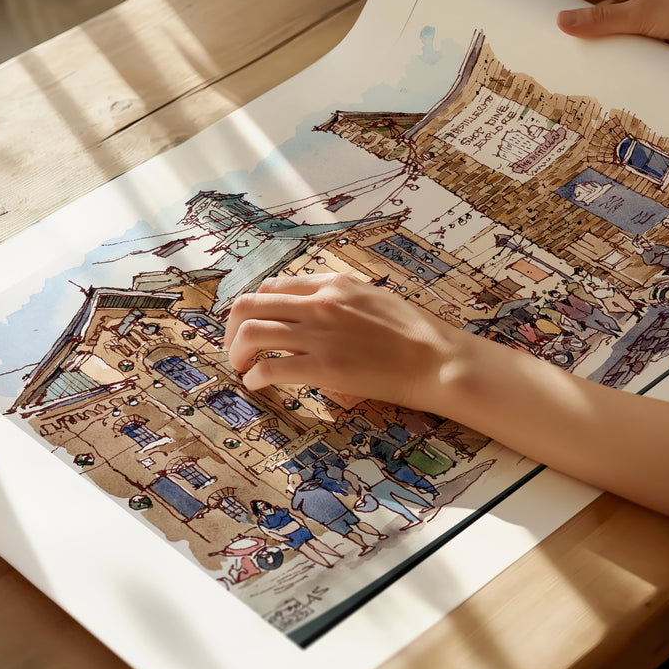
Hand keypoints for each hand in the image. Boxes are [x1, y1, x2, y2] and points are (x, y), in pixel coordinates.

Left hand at [223, 274, 462, 409]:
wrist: (436, 359)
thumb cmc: (412, 333)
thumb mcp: (373, 297)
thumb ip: (339, 298)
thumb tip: (313, 308)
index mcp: (332, 284)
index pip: (273, 287)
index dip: (254, 307)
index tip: (251, 325)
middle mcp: (320, 303)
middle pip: (251, 305)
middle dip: (232, 328)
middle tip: (234, 348)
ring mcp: (320, 335)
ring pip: (252, 332)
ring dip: (237, 352)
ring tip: (241, 367)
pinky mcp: (323, 367)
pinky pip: (270, 367)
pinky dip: (255, 377)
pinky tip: (257, 384)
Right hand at [556, 0, 668, 55]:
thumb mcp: (641, 13)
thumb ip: (602, 19)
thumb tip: (561, 21)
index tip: (556, 10)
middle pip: (613, 6)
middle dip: (592, 22)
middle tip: (567, 40)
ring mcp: (664, 14)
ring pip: (629, 28)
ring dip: (613, 41)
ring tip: (588, 60)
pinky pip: (645, 45)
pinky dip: (633, 55)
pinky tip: (620, 70)